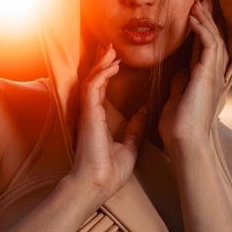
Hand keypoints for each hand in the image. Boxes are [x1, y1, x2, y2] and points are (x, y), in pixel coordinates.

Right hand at [70, 44, 146, 199]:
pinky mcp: (88, 114)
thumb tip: (144, 112)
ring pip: (91, 80)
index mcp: (99, 120)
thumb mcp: (129, 147)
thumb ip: (134, 129)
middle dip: (102, 62)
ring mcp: (88, 113)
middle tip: (110, 46)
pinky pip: (92, 87)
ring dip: (101, 63)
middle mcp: (91, 114)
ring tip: (111, 49)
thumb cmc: (110, 172)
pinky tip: (112, 64)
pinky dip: (102, 74)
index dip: (107, 73)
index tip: (117, 60)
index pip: (101, 90)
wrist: (98, 185)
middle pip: (94, 80)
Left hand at [159, 0, 228, 151]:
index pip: (207, 50)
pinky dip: (202, 30)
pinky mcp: (207, 75)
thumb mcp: (177, 100)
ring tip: (197, 4)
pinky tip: (193, 19)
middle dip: (208, 20)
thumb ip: (180, 85)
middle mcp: (213, 76)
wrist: (184, 142)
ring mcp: (213, 75)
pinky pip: (208, 45)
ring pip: (214, 39)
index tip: (194, 16)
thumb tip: (179, 74)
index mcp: (205, 81)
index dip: (203, 31)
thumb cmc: (178, 128)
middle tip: (200, 2)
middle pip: (215, 40)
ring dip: (205, 20)